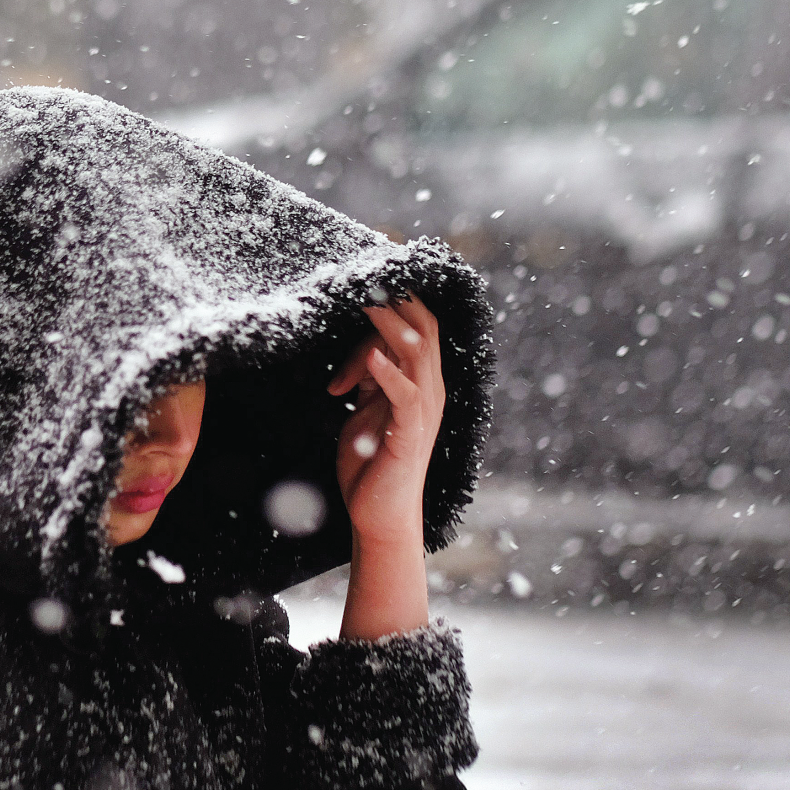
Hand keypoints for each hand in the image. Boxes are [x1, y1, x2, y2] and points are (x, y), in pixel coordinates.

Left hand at [328, 295, 444, 640]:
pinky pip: (405, 397)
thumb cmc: (370, 464)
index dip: (391, 300)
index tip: (362, 276)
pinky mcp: (409, 436)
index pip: (413, 324)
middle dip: (396, 298)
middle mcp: (428, 390)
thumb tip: (361, 351)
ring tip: (367, 300)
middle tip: (366, 271)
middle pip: (422, 328)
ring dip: (391, 325)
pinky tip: (371, 356)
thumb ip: (367, 378)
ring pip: (417, 354)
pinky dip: (388, 374)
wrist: (379, 517)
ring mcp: (422, 412)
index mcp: (419, 380)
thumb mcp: (365, 409)